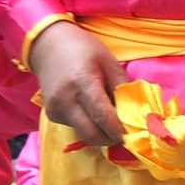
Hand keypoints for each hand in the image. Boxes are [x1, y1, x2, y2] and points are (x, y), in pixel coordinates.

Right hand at [28, 21, 126, 146]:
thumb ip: (123, 87)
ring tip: (109, 118)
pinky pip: (75, 127)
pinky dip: (88, 125)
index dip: (119, 130)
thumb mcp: (109, 62)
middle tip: (125, 133)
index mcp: (82, 82)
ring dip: (100, 132)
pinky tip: (90, 110)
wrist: (48, 46)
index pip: (102, 116)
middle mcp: (65, 99)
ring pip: (83, 133)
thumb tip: (136, 112)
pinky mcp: (50, 114)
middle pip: (91, 134)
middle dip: (110, 138)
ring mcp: (55, 109)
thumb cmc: (83, 50)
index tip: (133, 133)